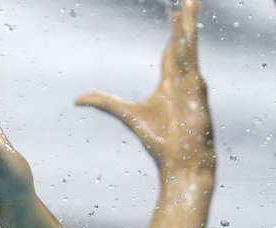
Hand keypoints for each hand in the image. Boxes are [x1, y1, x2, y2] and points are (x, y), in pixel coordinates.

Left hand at [77, 0, 214, 180]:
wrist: (181, 164)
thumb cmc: (161, 142)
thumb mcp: (127, 115)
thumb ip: (104, 103)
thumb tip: (77, 99)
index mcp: (171, 83)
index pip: (172, 51)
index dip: (173, 32)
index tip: (176, 13)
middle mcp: (184, 80)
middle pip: (185, 43)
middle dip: (186, 21)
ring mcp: (193, 85)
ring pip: (190, 48)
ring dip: (189, 27)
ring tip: (190, 4)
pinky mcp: (198, 93)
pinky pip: (191, 65)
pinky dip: (188, 48)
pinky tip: (184, 33)